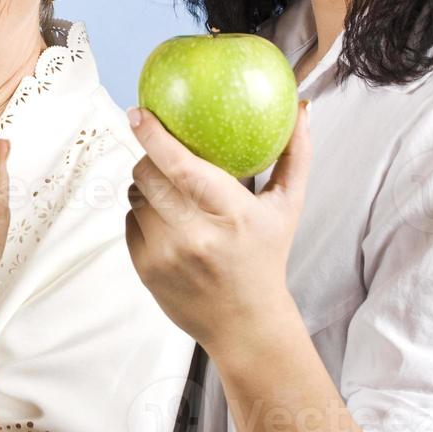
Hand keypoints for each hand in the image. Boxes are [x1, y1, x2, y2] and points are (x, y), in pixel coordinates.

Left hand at [124, 100, 311, 357]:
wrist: (245, 323)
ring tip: (170, 191)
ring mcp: (166, 254)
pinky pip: (129, 221)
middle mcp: (195, 235)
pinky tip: (166, 221)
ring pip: (135, 196)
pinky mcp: (145, 269)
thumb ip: (296, 155)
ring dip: (146, 186)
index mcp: (232, 214)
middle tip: (161, 154)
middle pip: (148, 176)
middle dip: (149, 157)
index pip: (182, 167)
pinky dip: (143, 213)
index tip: (139, 113)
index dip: (155, 136)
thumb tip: (303, 108)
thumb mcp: (288, 207)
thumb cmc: (266, 256)